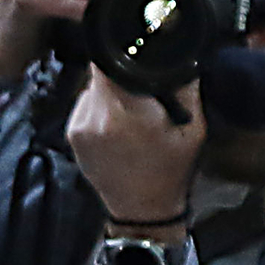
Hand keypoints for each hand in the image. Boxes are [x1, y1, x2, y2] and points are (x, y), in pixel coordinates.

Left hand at [70, 66, 206, 235]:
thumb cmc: (170, 171)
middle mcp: (94, 115)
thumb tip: (182, 55)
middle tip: (141, 89)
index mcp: (124, 111)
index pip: (109, 62)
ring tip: (131, 109)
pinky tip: (117, 124)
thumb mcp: (193, 128)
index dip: (123, 52)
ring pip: (91, 87)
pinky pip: (84, 104)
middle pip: (100, 72)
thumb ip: (186, 86)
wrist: (142, 212)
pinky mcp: (71, 134)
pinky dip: (99, 107)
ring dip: (109, 91)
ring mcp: (78, 125)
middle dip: (120, 74)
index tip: (138, 53)